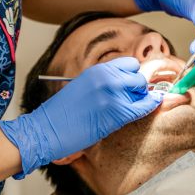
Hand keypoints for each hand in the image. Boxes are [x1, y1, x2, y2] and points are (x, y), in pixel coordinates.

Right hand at [0, 58, 161, 176]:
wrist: (45, 130)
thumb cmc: (61, 114)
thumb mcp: (82, 87)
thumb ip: (103, 84)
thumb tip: (125, 87)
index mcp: (97, 70)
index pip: (130, 64)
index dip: (133, 76)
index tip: (132, 87)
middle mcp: (106, 77)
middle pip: (138, 76)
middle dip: (139, 89)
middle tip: (133, 101)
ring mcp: (111, 93)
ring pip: (142, 91)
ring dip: (142, 100)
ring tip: (131, 110)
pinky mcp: (115, 112)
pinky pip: (142, 108)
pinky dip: (148, 109)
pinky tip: (145, 112)